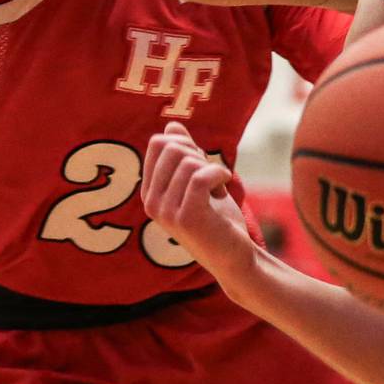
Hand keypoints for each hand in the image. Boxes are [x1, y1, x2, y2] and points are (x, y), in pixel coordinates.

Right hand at [142, 122, 254, 275]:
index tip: (202, 166)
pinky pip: (200, 176)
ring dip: (212, 169)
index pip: (158, 143)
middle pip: (171, 147)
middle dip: (199, 154)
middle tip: (212, 177)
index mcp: (150, 192)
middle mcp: (151, 203)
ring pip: (188, 162)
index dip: (188, 145)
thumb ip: (185, 155)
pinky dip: (219, 174)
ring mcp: (166, 212)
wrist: (233, 257)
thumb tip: (171, 126)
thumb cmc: (217, 220)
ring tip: (218, 189)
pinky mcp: (186, 218)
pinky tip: (224, 187)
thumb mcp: (199, 182)